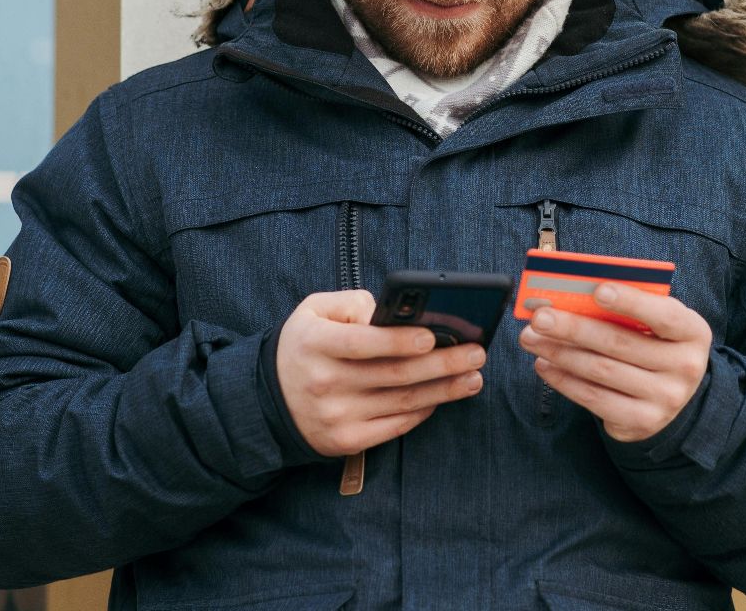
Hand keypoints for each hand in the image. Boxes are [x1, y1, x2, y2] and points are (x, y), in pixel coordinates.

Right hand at [276, 289, 486, 455]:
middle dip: (442, 363)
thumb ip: (352, 303)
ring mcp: (336, 416)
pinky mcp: (347, 441)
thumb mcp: (314, 311)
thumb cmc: (304, 346)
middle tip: (477, 353)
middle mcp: (324, 382)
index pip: (361, 343)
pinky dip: (423, 411)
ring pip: (402, 402)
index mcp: (315, 344)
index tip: (434, 336)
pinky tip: (444, 396)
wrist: (268, 400)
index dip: (399, 341)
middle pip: (394, 374)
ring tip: (473, 377)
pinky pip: (396, 426)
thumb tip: (394, 313)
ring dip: (444, 390)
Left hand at [516, 283, 711, 441]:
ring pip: (601, 371)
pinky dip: (564, 380)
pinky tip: (544, 364)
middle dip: (574, 328)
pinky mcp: (641, 421)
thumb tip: (571, 296)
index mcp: (693, 332)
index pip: (664, 315)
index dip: (631, 302)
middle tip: (540, 317)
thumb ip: (626, 308)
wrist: (673, 394)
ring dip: (560, 353)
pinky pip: (594, 399)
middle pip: (620, 344)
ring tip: (531, 338)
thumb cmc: (655, 343)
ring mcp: (665, 399)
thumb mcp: (655, 322)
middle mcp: (686, 368)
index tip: (597, 290)